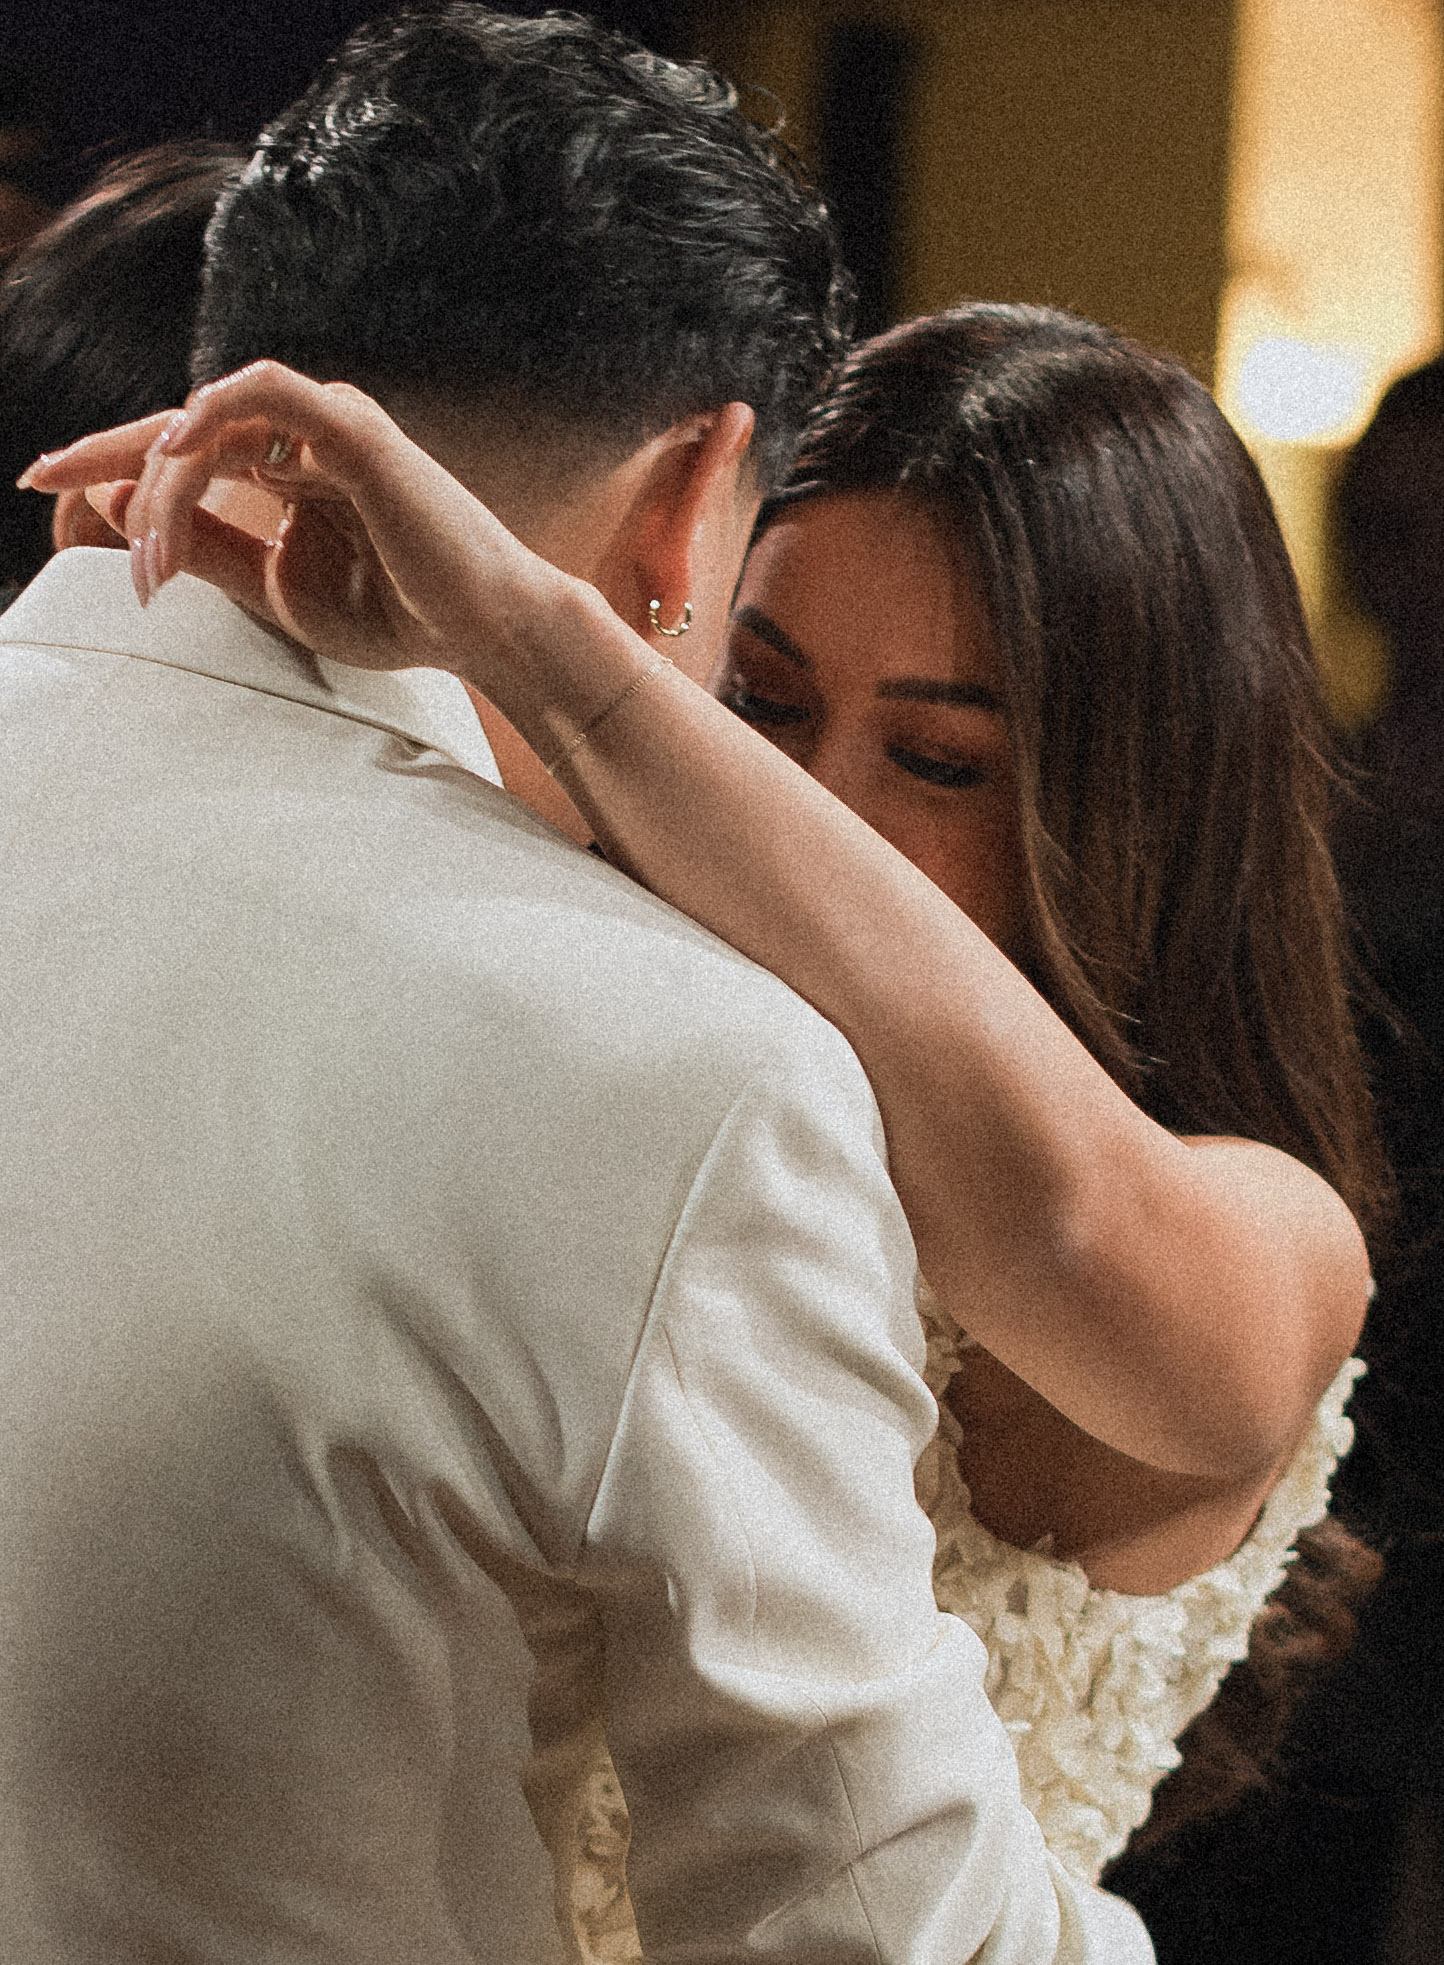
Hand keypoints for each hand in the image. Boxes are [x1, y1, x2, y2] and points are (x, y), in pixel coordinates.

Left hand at [19, 361, 573, 679]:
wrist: (481, 631)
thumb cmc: (396, 613)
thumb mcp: (273, 589)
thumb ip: (205, 546)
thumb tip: (122, 505)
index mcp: (283, 466)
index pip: (179, 450)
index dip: (106, 461)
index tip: (40, 480)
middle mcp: (299, 434)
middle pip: (178, 431)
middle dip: (112, 470)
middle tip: (82, 528)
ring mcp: (326, 424)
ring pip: (210, 424)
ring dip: (167, 488)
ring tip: (156, 562)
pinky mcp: (353, 428)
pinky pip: (265, 393)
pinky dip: (213, 409)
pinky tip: (174, 449)